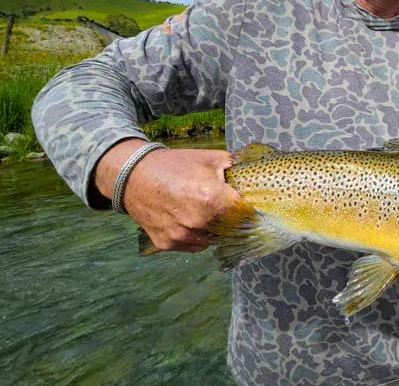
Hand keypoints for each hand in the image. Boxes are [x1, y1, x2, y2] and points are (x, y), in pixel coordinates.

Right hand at [96, 140, 238, 251]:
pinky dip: (199, 235)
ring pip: (213, 238)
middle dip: (234, 219)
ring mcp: (182, 235)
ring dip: (216, 228)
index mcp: (212, 198)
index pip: (246, 214)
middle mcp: (197, 221)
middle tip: (230, 207)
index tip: (252, 205)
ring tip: (207, 210)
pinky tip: (192, 218)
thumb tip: (259, 174)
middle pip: (231, 228)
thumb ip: (237, 168)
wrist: (134, 175)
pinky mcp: (168, 244)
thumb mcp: (211, 158)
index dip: (250, 209)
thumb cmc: (175, 164)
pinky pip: (195, 245)